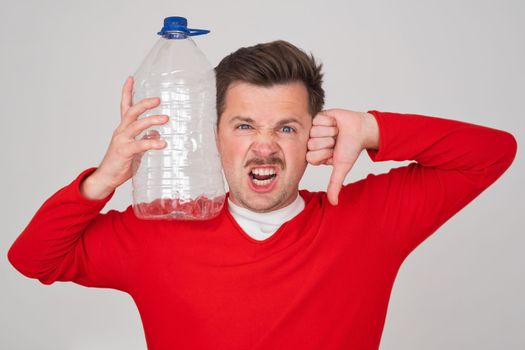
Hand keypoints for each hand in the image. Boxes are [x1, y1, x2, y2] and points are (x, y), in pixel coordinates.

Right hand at [80, 77, 168, 199]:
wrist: (106, 178)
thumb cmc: (122, 163)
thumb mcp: (136, 148)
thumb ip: (145, 139)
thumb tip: (158, 133)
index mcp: (123, 129)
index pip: (124, 106)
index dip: (127, 92)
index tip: (131, 78)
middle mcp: (121, 131)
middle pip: (131, 111)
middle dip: (144, 103)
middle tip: (158, 99)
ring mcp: (121, 140)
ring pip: (136, 125)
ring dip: (151, 120)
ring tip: (165, 118)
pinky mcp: (124, 151)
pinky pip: (139, 144)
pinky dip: (151, 142)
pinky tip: (162, 143)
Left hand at [306, 109, 378, 205]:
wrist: (361, 130)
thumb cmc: (351, 148)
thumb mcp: (342, 167)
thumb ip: (335, 184)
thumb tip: (334, 203)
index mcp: (314, 154)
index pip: (310, 156)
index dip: (324, 154)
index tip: (333, 152)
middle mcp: (312, 141)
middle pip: (311, 144)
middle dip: (328, 142)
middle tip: (336, 141)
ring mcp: (314, 128)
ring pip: (314, 131)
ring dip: (330, 132)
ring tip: (336, 132)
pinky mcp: (318, 116)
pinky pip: (318, 119)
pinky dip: (330, 122)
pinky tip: (335, 123)